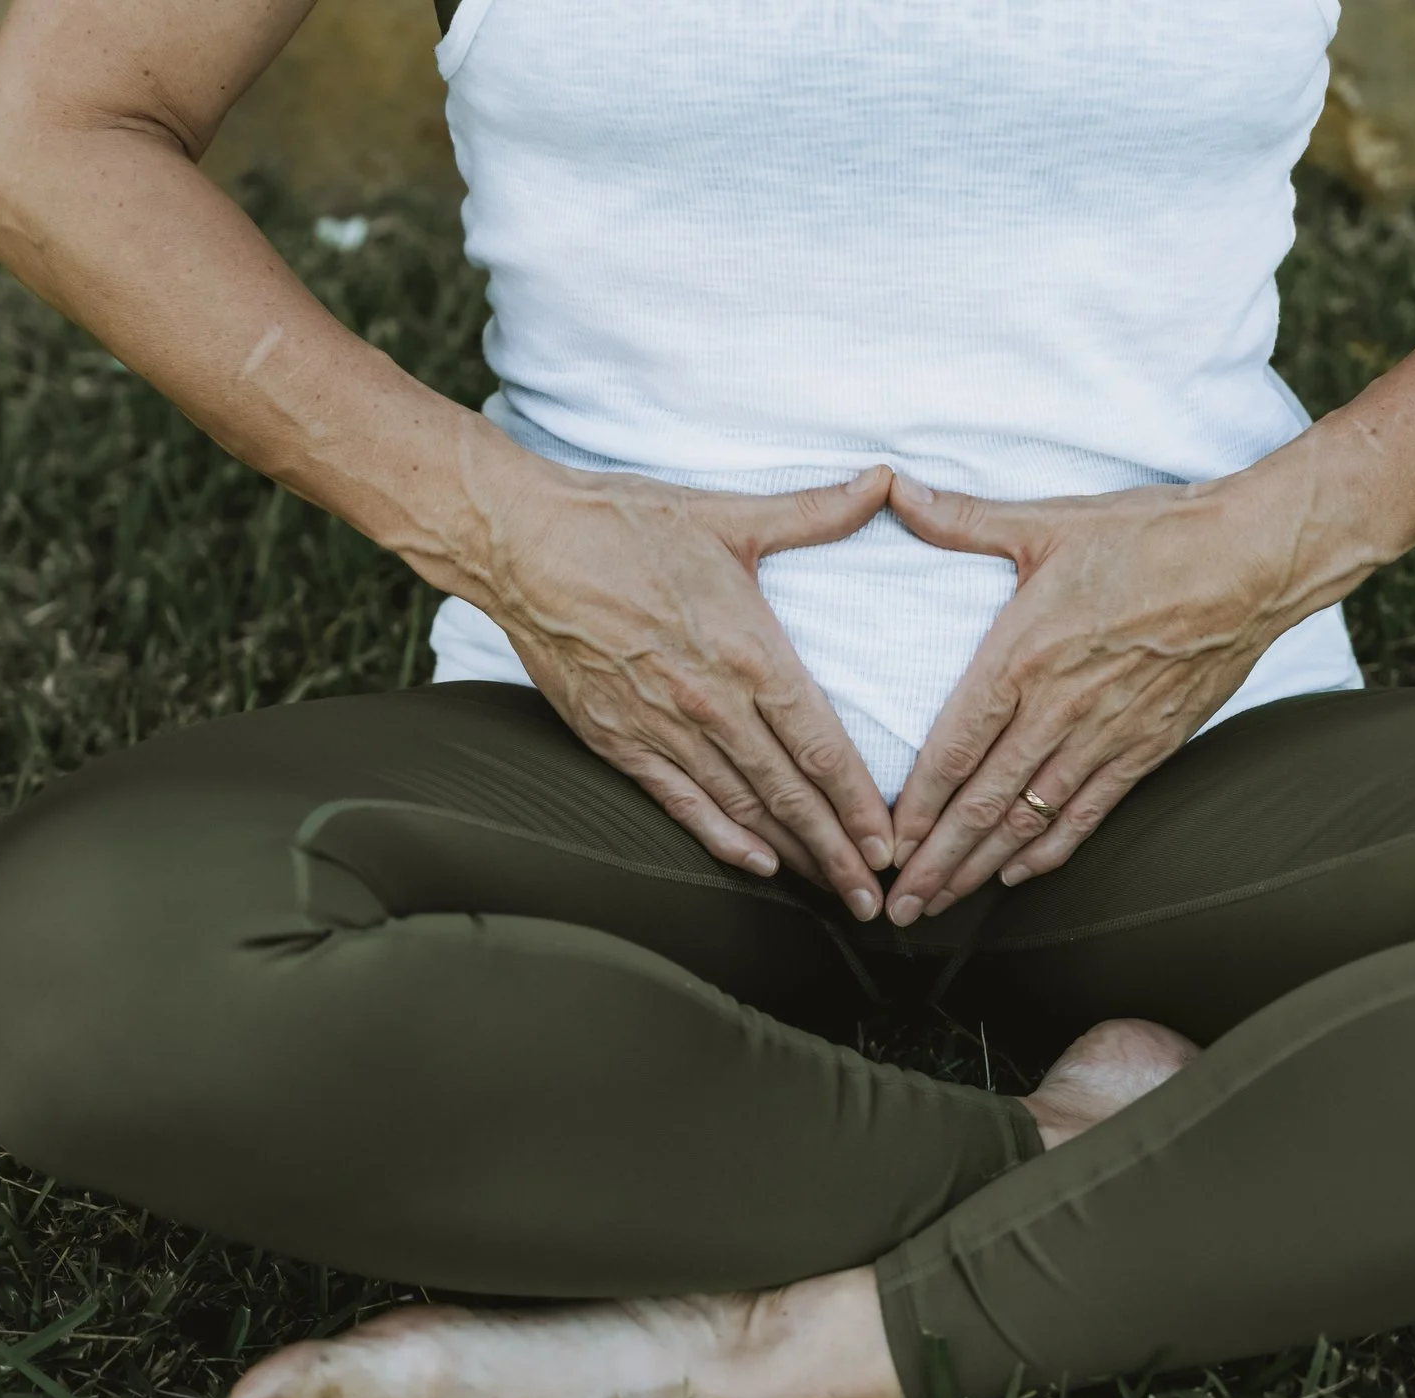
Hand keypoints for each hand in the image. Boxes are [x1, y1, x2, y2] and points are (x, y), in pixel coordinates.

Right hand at [476, 455, 897, 917]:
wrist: (522, 543)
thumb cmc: (625, 523)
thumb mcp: (728, 515)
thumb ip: (814, 513)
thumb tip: (883, 482)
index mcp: (749, 649)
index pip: (820, 744)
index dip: (859, 802)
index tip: (892, 844)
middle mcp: (710, 700)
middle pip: (789, 792)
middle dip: (838, 851)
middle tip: (875, 899)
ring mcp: (661, 727)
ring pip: (742, 807)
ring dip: (792, 854)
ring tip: (832, 891)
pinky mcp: (618, 740)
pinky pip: (681, 802)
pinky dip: (722, 838)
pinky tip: (758, 864)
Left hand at [880, 467, 1369, 925]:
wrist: (1252, 561)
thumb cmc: (1151, 535)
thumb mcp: (1050, 520)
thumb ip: (963, 520)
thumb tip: (894, 489)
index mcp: (1024, 654)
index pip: (955, 746)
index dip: (917, 804)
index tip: (885, 843)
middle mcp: (1060, 707)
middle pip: (983, 802)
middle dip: (936, 862)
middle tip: (898, 907)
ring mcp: (1106, 735)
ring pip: (1029, 819)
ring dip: (981, 868)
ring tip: (941, 906)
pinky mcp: (1147, 748)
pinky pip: (1088, 813)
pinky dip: (1050, 851)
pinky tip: (1017, 875)